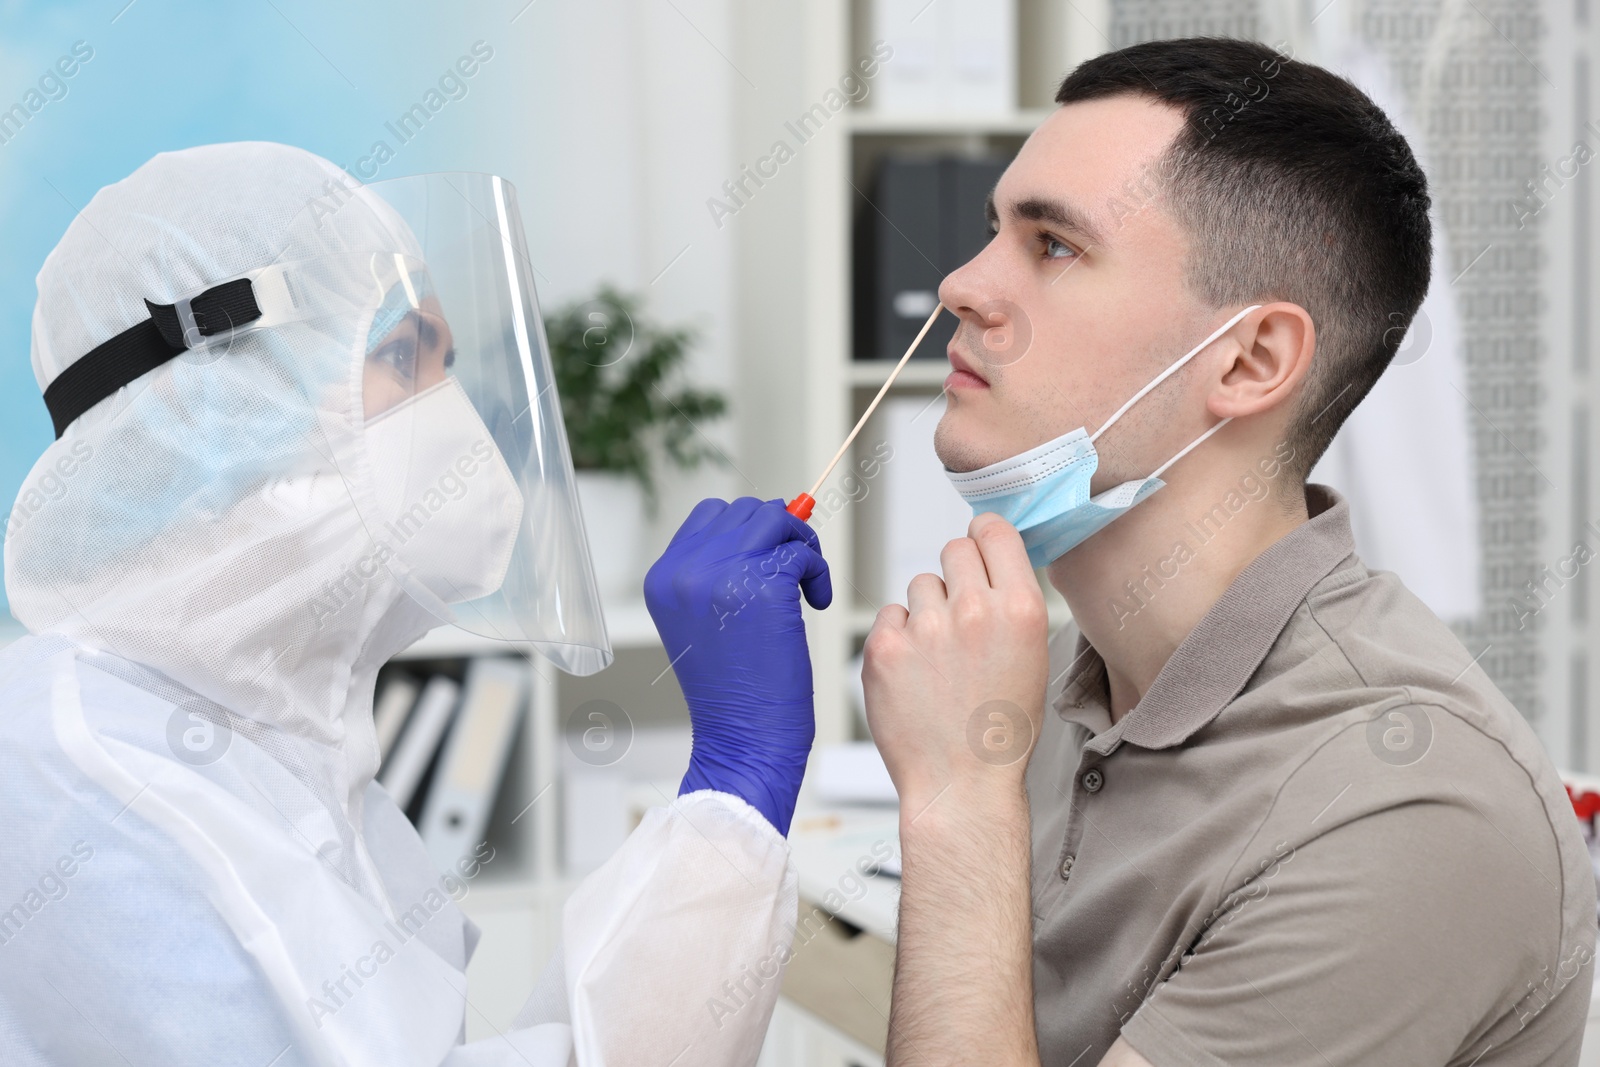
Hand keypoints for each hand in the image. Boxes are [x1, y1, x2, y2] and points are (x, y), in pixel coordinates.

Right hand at [643, 497, 831, 834]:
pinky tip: (817, 603)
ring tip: (806, 586)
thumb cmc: (733, 691)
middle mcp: (685, 570)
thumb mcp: (702, 622)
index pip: (710, 515)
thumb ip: (716, 572)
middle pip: (747, 511)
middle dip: (779, 535)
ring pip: (777, 521)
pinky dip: (818, 572)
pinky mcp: (764, 587)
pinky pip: (802, 553)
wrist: (743, 739)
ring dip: (800, 546)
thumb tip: (767, 526)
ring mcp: (723, 575)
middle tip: (795, 573)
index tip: (769, 560)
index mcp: (663, 578)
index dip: (749, 531)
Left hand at [862, 513, 1049, 812]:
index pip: (994, 531)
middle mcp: (973, 611)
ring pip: (921, 585)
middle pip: (954, 550)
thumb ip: (1010, 604)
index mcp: (1019, 609)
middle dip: (956, 577)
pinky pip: (890, 615)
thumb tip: (990, 563)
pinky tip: (915, 674)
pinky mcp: (885, 647)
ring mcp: (925, 628)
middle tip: (958, 618)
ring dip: (927, 611)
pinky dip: (899, 638)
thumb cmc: (999, 729)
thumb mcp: (1033, 657)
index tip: (978, 545)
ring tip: (939, 660)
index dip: (983, 536)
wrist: (960, 784)